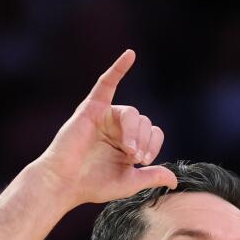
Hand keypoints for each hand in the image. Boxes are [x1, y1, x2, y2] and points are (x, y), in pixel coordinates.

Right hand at [32, 50, 178, 207]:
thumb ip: (152, 176)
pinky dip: (118, 68)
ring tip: (128, 149)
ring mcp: (105, 117)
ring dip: (134, 132)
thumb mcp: (129, 182)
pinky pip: (106, 83)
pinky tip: (130, 55)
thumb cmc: (92, 184)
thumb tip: (175, 181)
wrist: (64, 183)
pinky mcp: (91, 109)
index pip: (153, 133)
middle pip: (144, 122)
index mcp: (127, 143)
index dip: (153, 145)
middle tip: (135, 157)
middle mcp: (118, 128)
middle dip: (143, 141)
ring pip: (132, 113)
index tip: (143, 161)